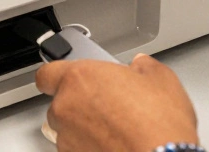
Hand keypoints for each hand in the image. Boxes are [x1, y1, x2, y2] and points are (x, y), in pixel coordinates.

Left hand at [36, 55, 198, 151]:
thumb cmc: (157, 124)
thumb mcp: (160, 79)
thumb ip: (143, 66)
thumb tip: (141, 66)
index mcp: (79, 78)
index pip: (48, 73)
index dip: (58, 76)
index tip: (69, 79)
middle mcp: (66, 107)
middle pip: (61, 102)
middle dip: (80, 103)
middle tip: (108, 104)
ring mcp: (67, 138)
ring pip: (67, 128)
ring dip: (84, 126)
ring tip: (115, 128)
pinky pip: (77, 147)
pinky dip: (89, 146)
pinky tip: (114, 143)